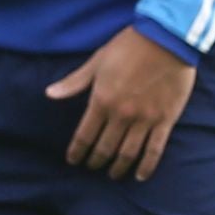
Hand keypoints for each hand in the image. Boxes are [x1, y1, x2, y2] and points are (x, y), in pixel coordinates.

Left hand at [46, 26, 196, 179]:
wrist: (166, 38)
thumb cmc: (129, 46)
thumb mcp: (97, 61)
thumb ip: (74, 82)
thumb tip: (49, 94)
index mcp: (101, 101)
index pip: (84, 136)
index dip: (77, 151)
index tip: (74, 160)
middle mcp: (121, 115)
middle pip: (105, 148)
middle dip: (96, 161)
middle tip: (93, 167)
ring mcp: (144, 119)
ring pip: (127, 154)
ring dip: (118, 168)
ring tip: (113, 174)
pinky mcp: (165, 120)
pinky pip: (154, 150)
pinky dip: (146, 166)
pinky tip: (140, 176)